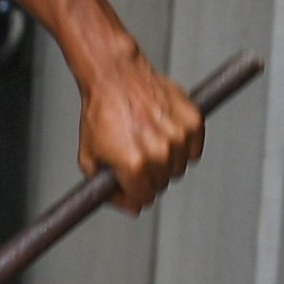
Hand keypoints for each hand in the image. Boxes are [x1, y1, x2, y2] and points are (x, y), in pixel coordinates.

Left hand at [76, 53, 203, 211]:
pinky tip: (163, 132)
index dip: (132, 193)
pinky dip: (182, 146)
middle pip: (162, 185)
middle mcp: (160, 152)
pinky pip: (194, 150)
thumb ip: (107, 190)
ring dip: (165, 161)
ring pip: (179, 168)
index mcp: (134, 165)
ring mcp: (179, 136)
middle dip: (147, 176)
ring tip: (147, 140)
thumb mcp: (89, 158)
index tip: (127, 181)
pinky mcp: (194, 121)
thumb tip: (131, 207)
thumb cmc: (101, 112)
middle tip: (134, 155)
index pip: (143, 199)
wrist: (116, 77)